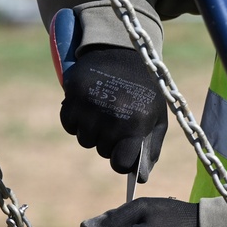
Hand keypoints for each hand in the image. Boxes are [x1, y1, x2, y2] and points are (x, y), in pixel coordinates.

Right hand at [60, 46, 167, 180]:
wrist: (122, 50)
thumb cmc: (144, 89)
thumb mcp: (157, 115)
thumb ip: (151, 147)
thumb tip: (140, 176)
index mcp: (137, 122)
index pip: (120, 163)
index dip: (121, 160)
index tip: (124, 151)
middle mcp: (113, 115)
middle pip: (102, 151)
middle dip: (110, 140)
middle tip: (118, 117)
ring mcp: (91, 105)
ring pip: (84, 140)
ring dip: (93, 129)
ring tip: (106, 107)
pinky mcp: (73, 94)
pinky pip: (69, 124)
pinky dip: (76, 118)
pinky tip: (90, 103)